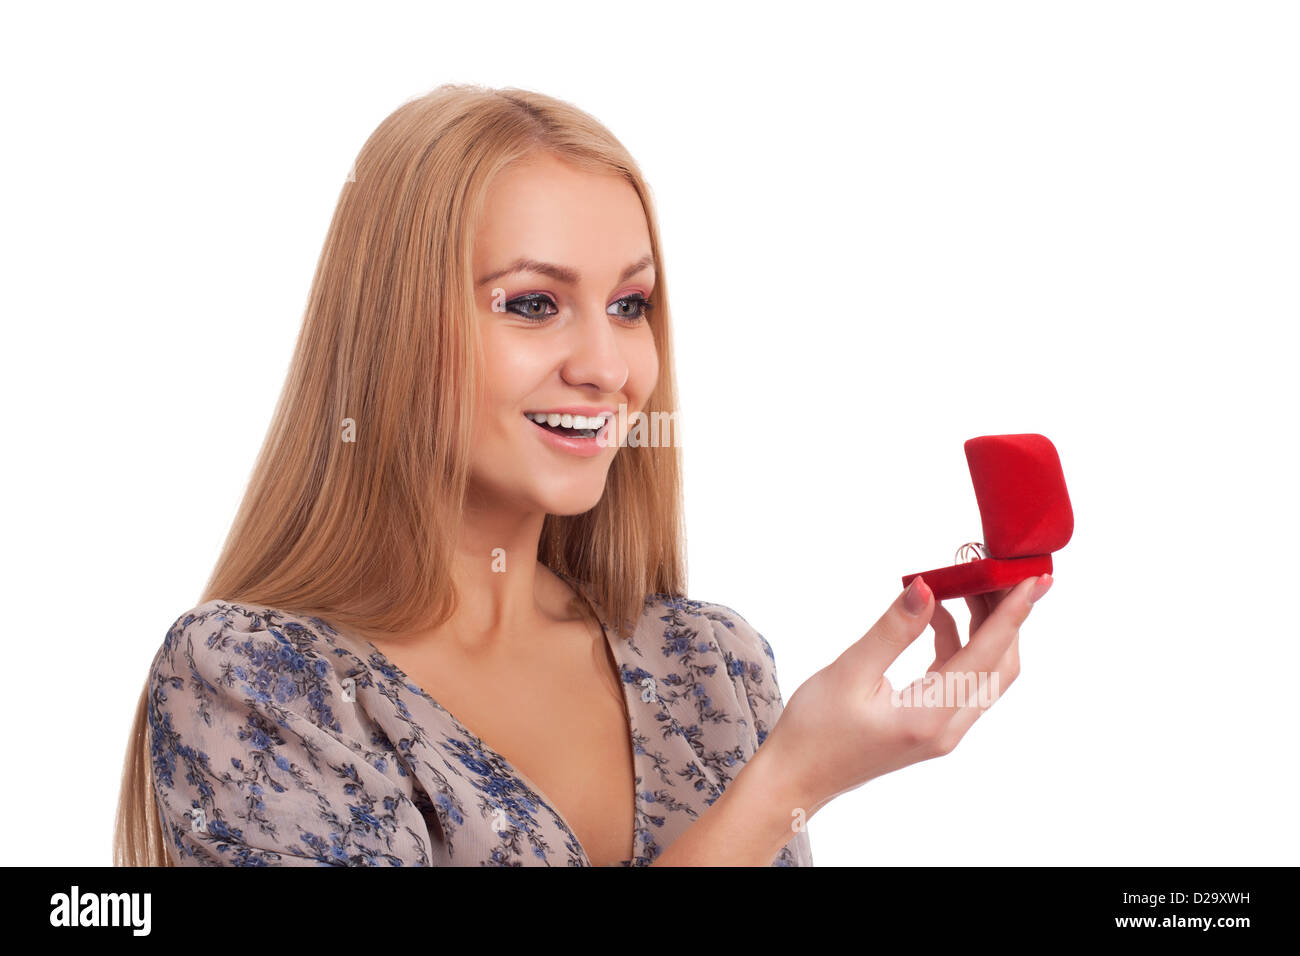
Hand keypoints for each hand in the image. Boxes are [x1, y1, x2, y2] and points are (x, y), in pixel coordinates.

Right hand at [761, 572, 1052, 817]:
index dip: (1012, 614)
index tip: (1034, 580)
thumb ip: (892, 630)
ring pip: (984, 672)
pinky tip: (939, 616)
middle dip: (1005, 616)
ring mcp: (942, 730)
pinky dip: (960, 643)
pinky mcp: (931, 726)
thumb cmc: (814, 730)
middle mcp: (947, 728)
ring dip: (984, 628)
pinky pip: (961, 679)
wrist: (797, 777)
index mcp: (930, 717)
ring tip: (968, 584)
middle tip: (996, 571)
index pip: (986, 656)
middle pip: (999, 665)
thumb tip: (926, 589)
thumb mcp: (849, 673)